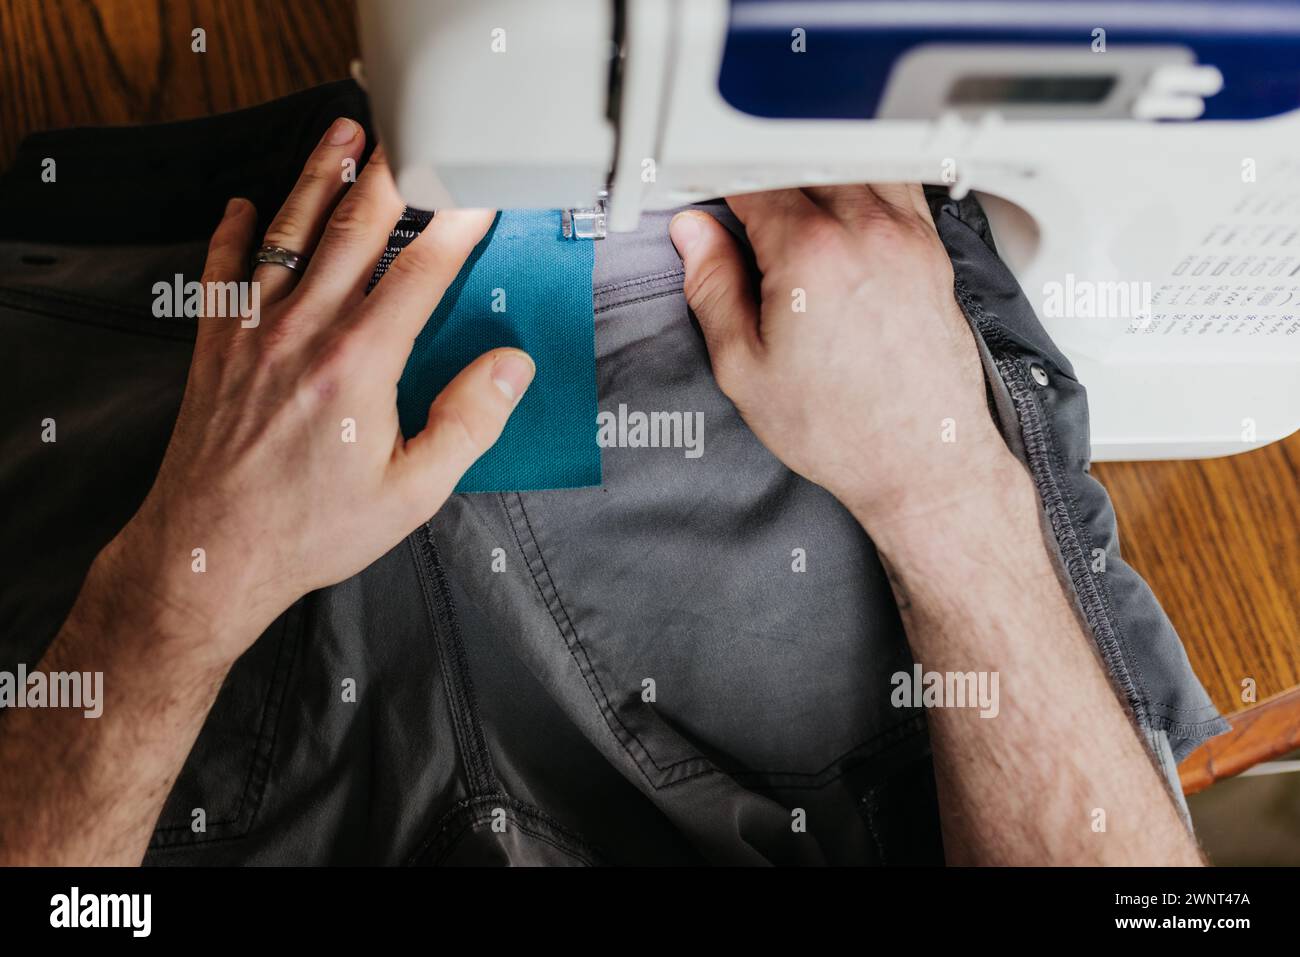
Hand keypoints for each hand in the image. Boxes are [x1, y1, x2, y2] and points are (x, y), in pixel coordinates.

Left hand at [102, 117, 533, 668]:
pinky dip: (236, 232)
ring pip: (290, 233)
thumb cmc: (312, 529)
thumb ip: (467, 423)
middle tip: (414, 133)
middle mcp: (304, 330)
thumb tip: (510, 368)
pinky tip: (245, 206)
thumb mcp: (413, 492)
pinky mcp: (216, 346)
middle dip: (390, 173)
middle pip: (354, 230)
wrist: (210, 553)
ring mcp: (253, 331)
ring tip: (341, 134)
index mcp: (360, 363)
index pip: (421, 270)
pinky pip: (225, 270)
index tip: (479, 190)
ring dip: (319, 177)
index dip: (456, 222)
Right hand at [669, 185, 1014, 531]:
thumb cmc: (843, 430)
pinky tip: (841, 212)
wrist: (922, 461)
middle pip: (799, 162)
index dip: (713, 185)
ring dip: (811, 173)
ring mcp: (905, 236)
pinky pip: (894, 185)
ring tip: (785, 209)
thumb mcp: (745, 368)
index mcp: (810, 253)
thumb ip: (712, 288)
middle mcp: (865, 230)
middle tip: (734, 208)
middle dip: (760, 175)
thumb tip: (693, 237)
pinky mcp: (931, 251)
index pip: (749, 182)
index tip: (698, 199)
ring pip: (850, 162)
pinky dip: (861, 183)